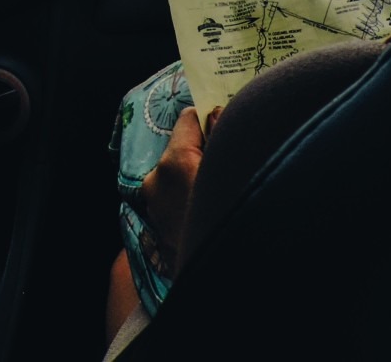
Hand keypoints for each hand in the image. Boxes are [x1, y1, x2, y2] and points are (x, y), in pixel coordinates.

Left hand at [138, 104, 219, 272]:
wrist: (216, 278)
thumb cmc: (233, 217)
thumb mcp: (236, 170)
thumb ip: (225, 135)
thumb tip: (216, 113)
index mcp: (174, 163)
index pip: (189, 119)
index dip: (211, 120)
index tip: (227, 128)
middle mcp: (156, 181)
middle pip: (183, 147)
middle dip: (204, 150)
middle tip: (228, 163)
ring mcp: (154, 207)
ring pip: (178, 173)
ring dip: (197, 174)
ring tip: (222, 190)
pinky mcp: (157, 228)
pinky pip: (175, 197)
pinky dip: (191, 196)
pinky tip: (210, 210)